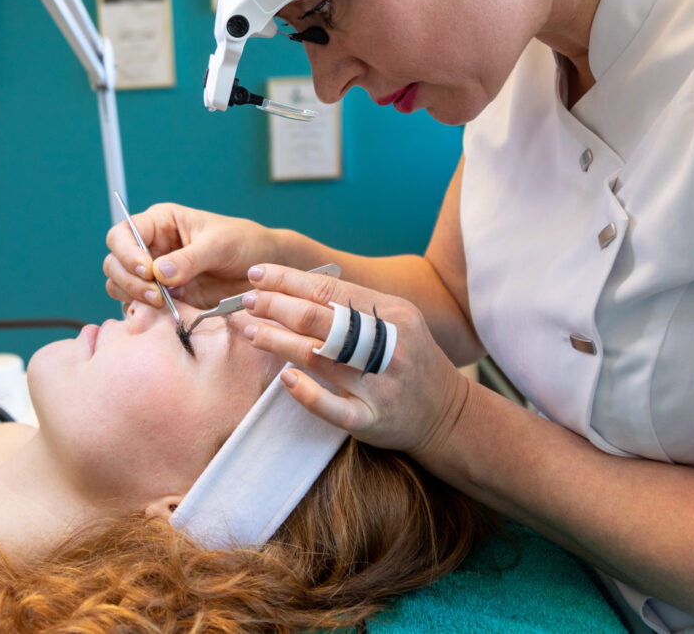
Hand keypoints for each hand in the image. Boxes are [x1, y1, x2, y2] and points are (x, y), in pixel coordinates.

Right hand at [102, 203, 277, 310]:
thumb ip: (190, 258)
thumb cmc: (244, 242)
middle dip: (129, 280)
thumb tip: (159, 273)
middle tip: (157, 295)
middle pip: (115, 263)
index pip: (122, 234)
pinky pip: (140, 307)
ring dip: (134, 297)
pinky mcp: (164, 298)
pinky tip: (165, 313)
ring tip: (163, 304)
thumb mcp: (220, 244)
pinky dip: (145, 312)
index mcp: (160, 223)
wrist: (263, 268)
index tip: (147, 271)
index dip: (127, 253)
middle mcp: (151, 248)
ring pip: (120, 286)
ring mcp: (154, 275)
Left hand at [240, 263, 470, 456]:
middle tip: (247, 301)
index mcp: (391, 314)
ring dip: (278, 341)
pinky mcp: (372, 420)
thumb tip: (296, 285)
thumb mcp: (394, 319)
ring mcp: (379, 385)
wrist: (447, 412)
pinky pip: (334, 407)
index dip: (288, 280)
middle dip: (276, 306)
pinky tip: (285, 378)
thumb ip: (353, 302)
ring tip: (250, 330)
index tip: (257, 274)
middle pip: (320, 319)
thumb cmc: (409, 358)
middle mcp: (387, 346)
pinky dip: (308, 392)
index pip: (330, 289)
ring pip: (320, 358)